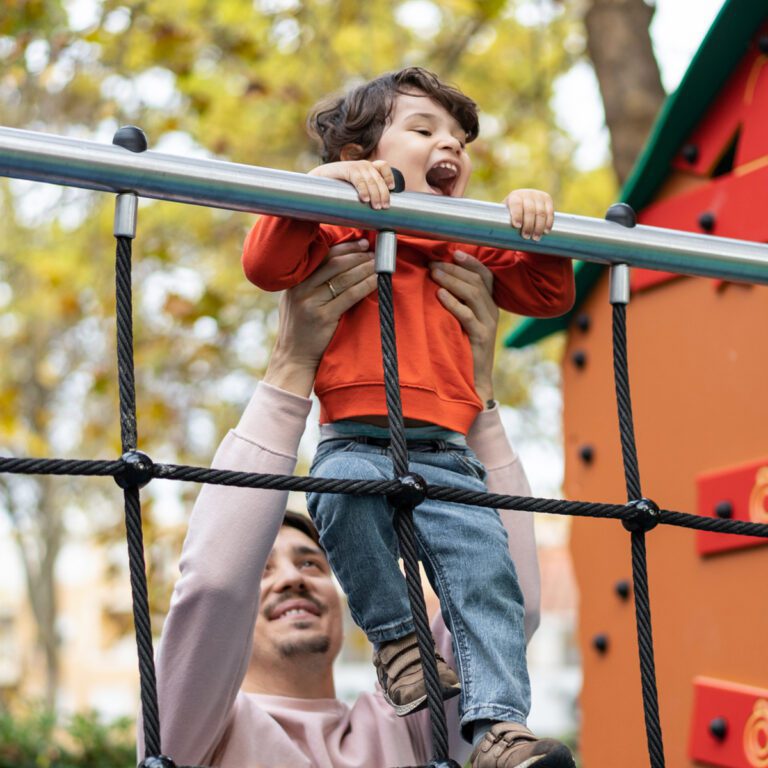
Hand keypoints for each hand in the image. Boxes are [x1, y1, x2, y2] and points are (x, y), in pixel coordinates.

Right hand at [264, 239, 376, 396]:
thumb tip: (343, 263)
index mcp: (295, 282)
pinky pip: (350, 295)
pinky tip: (377, 281)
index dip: (345, 248)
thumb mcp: (297, 302)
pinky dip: (366, 285)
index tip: (362, 243)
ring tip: (379, 264)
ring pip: (344, 278)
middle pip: (335, 264)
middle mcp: (301, 289)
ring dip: (365, 268)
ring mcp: (311, 303)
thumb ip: (311, 284)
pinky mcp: (323, 317)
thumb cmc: (300, 330)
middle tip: (375, 252)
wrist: (293, 359)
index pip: (322, 256)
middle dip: (358, 255)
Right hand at [309, 160, 394, 209]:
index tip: (392, 188)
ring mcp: (355, 166)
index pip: (383, 166)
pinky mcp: (346, 169)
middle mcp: (363, 165)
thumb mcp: (355, 190)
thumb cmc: (338, 190)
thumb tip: (379, 208)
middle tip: (384, 207)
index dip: (389, 176)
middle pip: (379, 178)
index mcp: (366, 168)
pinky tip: (364, 199)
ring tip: (376, 207)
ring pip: (371, 181)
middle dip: (383, 193)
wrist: (316, 184)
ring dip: (375, 194)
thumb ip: (366, 192)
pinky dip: (363, 190)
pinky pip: (359, 180)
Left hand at [429, 251, 497, 403]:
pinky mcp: (482, 337)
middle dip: (454, 269)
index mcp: (489, 306)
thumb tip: (435, 283)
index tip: (454, 252)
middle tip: (433, 264)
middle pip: (477, 281)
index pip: (485, 276)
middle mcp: (492, 312)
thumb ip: (456, 304)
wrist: (474, 382)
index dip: (472, 262)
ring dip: (452, 281)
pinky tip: (440, 295)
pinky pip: (467, 315)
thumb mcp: (461, 323)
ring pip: (473, 294)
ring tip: (434, 274)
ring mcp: (488, 324)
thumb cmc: (462, 350)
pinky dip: (453, 303)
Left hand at [504, 188, 553, 240]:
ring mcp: (538, 195)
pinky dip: (549, 222)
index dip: (517, 214)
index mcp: (514, 196)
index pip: (516, 204)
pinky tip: (546, 231)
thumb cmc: (511, 215)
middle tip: (527, 237)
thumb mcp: (505, 215)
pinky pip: (550, 211)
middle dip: (529, 224)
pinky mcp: (547, 199)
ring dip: (539, 226)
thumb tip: (489, 237)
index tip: (516, 226)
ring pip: (541, 212)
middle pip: (530, 210)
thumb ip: (500, 222)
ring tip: (536, 238)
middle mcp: (527, 193)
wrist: (524, 203)